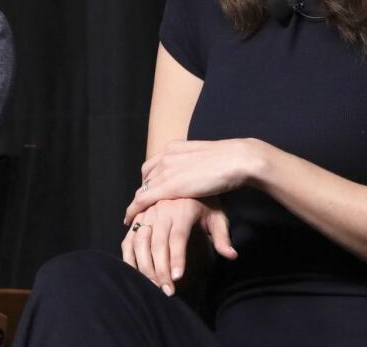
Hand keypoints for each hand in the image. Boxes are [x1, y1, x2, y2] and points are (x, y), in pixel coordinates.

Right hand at [121, 197, 236, 295]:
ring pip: (140, 241)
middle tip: (167, 290)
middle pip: (157, 243)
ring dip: (144, 265)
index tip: (177, 278)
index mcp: (183, 209)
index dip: (176, 258)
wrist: (189, 177)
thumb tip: (231, 256)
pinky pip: (130, 237)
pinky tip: (135, 270)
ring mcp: (148, 212)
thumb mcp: (218, 216)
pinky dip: (129, 254)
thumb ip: (222, 237)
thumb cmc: (205, 201)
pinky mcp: (139, 216)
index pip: (178, 237)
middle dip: (160, 269)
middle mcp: (162, 209)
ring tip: (152, 285)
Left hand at [124, 139, 264, 223]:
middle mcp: (166, 156)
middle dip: (145, 191)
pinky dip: (134, 210)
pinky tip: (130, 219)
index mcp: (175, 147)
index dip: (151, 179)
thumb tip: (202, 168)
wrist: (236, 159)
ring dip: (137, 202)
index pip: (154, 164)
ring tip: (134, 215)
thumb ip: (198, 164)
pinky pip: (143, 199)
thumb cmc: (231, 160)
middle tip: (145, 206)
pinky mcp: (168, 187)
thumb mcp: (208, 158)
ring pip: (143, 189)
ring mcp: (166, 170)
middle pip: (147, 177)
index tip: (150, 190)